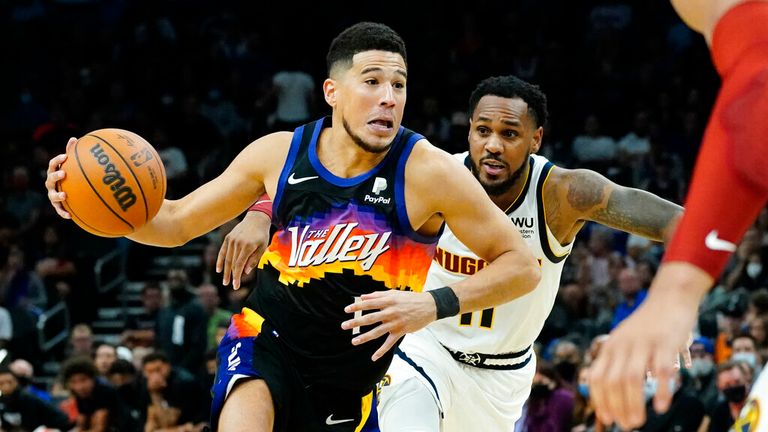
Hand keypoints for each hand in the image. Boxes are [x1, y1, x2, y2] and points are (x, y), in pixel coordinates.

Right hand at [45, 138, 76, 218]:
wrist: (70, 193)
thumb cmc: (71, 176)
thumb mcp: (72, 165)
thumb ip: (73, 153)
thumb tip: (75, 138)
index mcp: (54, 172)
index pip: (53, 164)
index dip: (57, 160)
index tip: (64, 157)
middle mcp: (51, 183)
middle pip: (50, 178)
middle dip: (56, 175)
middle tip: (63, 173)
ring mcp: (52, 194)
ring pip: (52, 195)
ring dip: (57, 195)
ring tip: (64, 195)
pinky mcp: (57, 205)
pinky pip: (59, 210)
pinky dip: (63, 213)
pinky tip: (70, 216)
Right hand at [216, 211, 270, 288]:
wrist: (256, 218)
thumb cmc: (262, 235)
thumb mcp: (263, 247)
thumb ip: (254, 260)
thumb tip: (245, 272)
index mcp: (248, 246)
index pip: (239, 265)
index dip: (236, 276)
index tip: (235, 286)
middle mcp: (238, 243)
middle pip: (232, 263)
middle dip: (231, 276)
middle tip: (230, 286)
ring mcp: (231, 240)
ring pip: (227, 258)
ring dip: (225, 271)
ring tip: (225, 281)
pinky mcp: (228, 238)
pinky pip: (222, 251)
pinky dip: (220, 260)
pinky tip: (218, 270)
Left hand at [342, 290, 436, 360]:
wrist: (429, 306)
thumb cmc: (410, 298)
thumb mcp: (394, 293)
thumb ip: (378, 295)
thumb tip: (363, 296)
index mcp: (388, 301)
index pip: (369, 304)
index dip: (357, 306)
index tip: (346, 310)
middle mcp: (390, 312)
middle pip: (370, 318)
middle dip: (356, 322)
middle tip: (344, 326)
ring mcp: (395, 323)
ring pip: (377, 331)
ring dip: (364, 337)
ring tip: (354, 341)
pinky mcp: (401, 331)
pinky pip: (389, 343)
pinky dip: (381, 351)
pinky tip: (373, 357)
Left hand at [589, 262, 709, 429]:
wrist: (669, 297)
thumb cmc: (647, 326)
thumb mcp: (623, 341)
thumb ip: (617, 362)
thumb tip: (611, 394)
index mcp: (611, 346)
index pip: (598, 376)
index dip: (599, 399)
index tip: (606, 418)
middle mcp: (623, 345)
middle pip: (613, 381)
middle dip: (617, 406)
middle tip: (626, 425)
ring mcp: (644, 343)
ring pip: (631, 378)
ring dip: (633, 403)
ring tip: (637, 422)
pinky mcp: (665, 342)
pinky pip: (661, 369)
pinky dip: (660, 390)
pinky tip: (661, 406)